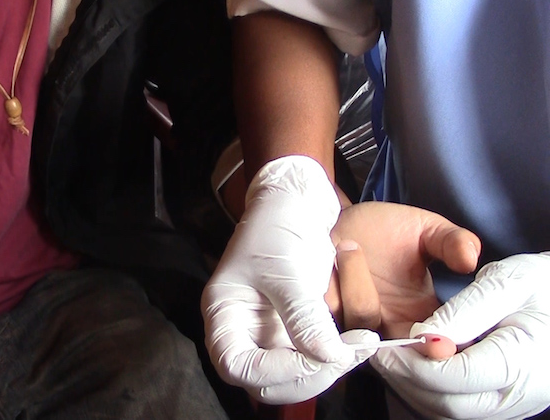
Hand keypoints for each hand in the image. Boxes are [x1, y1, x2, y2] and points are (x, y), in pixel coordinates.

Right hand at [202, 156, 379, 403]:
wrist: (296, 202)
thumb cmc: (276, 227)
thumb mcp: (286, 270)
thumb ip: (304, 316)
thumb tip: (329, 358)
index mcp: (224, 315)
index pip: (235, 365)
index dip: (272, 371)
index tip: (311, 356)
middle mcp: (243, 332)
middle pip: (264, 381)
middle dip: (306, 376)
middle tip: (343, 355)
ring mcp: (270, 334)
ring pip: (293, 377)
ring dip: (327, 371)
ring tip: (358, 346)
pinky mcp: (296, 331)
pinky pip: (314, 359)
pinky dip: (336, 358)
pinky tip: (358, 342)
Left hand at [326, 201, 479, 337]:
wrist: (340, 217)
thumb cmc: (388, 228)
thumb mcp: (428, 230)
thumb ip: (452, 242)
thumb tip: (469, 258)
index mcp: (419, 314)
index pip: (436, 345)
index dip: (440, 351)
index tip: (442, 343)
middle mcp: (387, 324)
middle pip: (399, 353)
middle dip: (402, 344)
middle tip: (390, 302)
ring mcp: (352, 319)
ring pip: (359, 321)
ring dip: (356, 285)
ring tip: (349, 245)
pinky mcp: (320, 310)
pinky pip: (325, 311)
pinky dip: (329, 286)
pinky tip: (332, 255)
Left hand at [371, 252, 549, 419]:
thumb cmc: (542, 286)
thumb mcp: (507, 283)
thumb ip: (464, 311)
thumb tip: (422, 336)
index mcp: (521, 361)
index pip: (452, 377)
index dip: (412, 363)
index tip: (386, 346)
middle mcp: (518, 395)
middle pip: (446, 403)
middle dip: (406, 379)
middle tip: (380, 353)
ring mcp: (512, 405)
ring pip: (448, 412)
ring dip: (413, 388)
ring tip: (392, 358)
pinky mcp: (503, 405)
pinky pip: (458, 408)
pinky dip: (429, 391)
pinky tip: (414, 366)